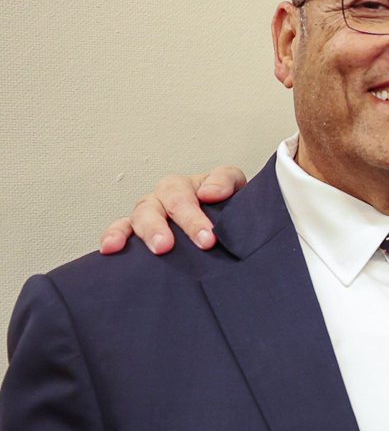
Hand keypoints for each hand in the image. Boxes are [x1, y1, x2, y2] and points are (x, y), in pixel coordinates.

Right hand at [99, 167, 247, 254]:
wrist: (223, 225)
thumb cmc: (226, 208)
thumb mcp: (236, 189)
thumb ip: (226, 183)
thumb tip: (209, 193)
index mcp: (191, 186)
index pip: (193, 192)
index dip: (196, 215)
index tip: (208, 237)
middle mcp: (167, 195)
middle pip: (165, 202)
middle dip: (173, 223)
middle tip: (177, 245)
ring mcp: (150, 211)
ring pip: (142, 213)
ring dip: (148, 230)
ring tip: (157, 248)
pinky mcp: (135, 228)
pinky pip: (120, 228)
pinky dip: (113, 235)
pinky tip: (111, 248)